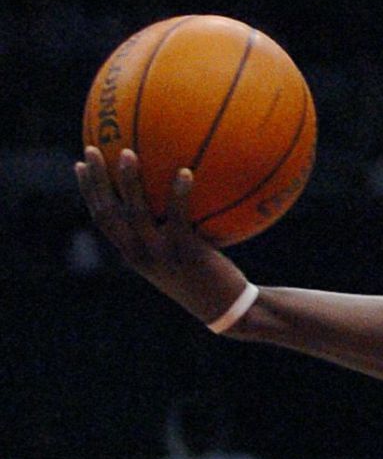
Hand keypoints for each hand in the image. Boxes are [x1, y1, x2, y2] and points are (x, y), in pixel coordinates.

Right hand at [75, 147, 251, 323]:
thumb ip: (169, 232)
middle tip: (91, 149)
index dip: (88, 191)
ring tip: (128, 152)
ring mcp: (160, 253)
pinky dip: (179, 193)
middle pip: (106, 213)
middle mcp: (139, 254)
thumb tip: (174, 195)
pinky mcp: (186, 251)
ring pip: (135, 212)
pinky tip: (186, 171)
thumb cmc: (207, 278)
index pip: (101, 219)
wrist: (226, 308)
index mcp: (132, 253)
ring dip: (129, 181)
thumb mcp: (180, 257)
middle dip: (95, 180)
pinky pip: (178, 216)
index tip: (81, 164)